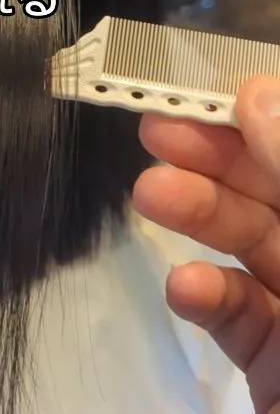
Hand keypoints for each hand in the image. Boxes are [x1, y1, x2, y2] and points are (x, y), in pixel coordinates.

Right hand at [134, 77, 279, 413]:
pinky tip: (183, 291)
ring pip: (262, 250)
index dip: (277, 119)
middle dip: (225, 162)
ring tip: (147, 196)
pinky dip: (209, 298)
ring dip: (202, 220)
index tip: (215, 94)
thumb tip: (260, 96)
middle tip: (154, 130)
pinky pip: (245, 318)